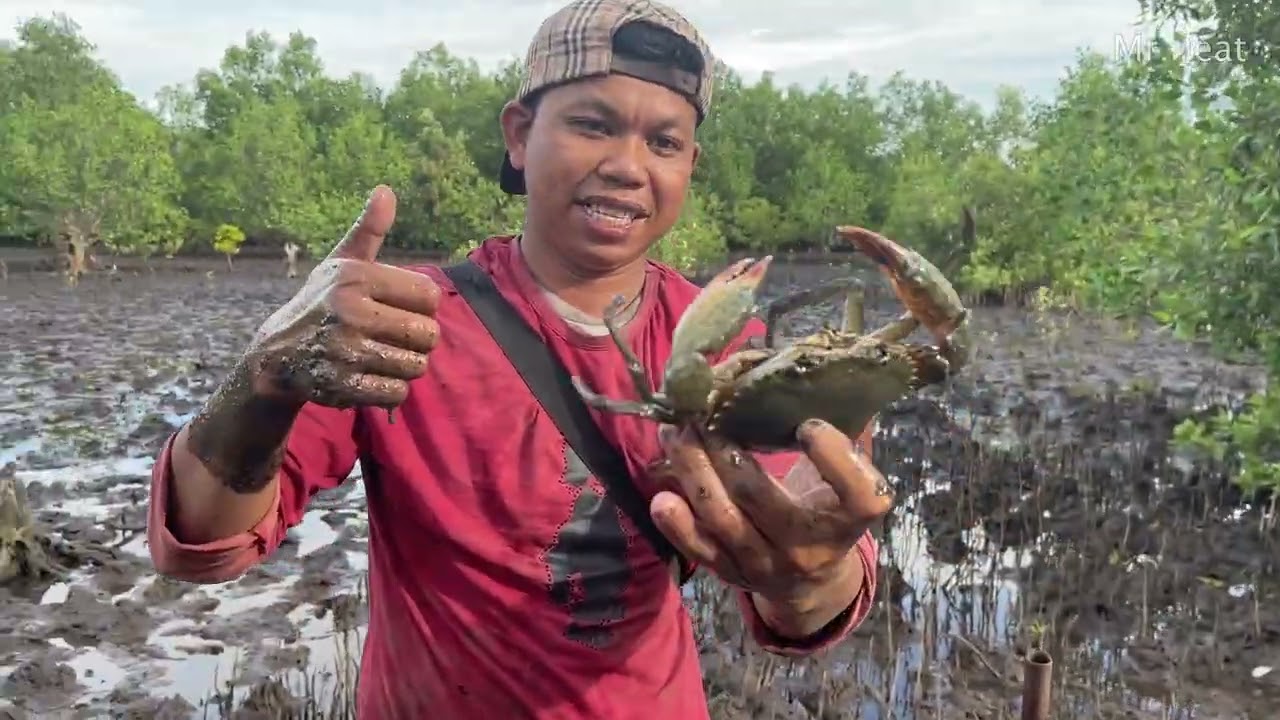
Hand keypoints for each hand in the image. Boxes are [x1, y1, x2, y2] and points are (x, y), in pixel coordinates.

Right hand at [243, 185, 441, 408]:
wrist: (276, 356)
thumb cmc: (319, 304)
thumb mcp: (339, 264)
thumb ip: (368, 231)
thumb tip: (386, 191)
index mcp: (355, 278)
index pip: (428, 296)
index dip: (422, 306)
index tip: (401, 308)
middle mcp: (350, 312)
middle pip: (428, 335)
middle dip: (418, 340)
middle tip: (395, 338)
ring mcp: (346, 352)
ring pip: (417, 366)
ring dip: (406, 365)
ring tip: (382, 356)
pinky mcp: (343, 386)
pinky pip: (397, 393)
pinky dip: (391, 389)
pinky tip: (372, 377)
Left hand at [650, 420, 891, 606]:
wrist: (812, 582)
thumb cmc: (829, 511)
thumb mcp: (850, 480)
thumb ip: (850, 437)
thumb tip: (836, 373)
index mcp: (849, 518)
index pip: (859, 495)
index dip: (836, 459)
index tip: (809, 424)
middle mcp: (808, 546)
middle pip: (759, 496)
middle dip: (722, 448)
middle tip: (699, 411)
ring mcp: (766, 564)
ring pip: (721, 517)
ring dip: (692, 470)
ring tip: (675, 433)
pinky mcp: (732, 573)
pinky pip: (700, 550)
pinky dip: (677, 524)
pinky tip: (662, 496)